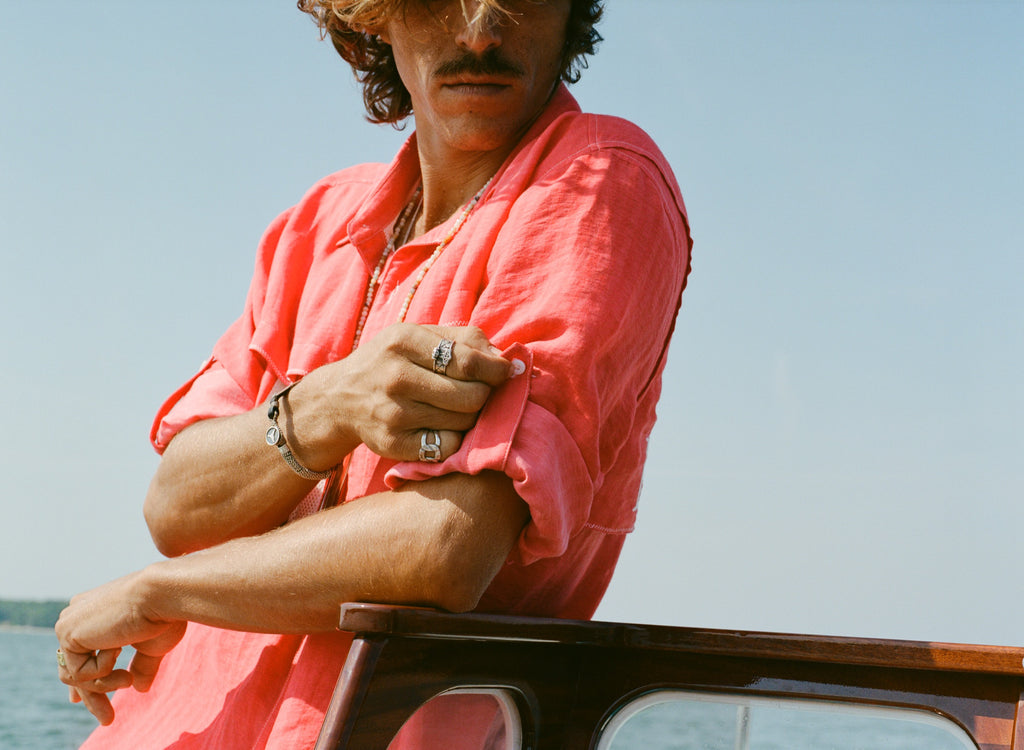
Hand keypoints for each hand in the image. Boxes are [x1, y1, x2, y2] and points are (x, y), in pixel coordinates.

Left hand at [56, 572, 186, 724]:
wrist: (162, 594)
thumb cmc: (164, 614)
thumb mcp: (152, 646)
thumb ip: (140, 666)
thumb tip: (139, 688)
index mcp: (93, 613)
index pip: (77, 653)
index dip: (78, 678)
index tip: (78, 701)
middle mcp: (76, 616)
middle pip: (74, 669)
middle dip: (92, 696)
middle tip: (107, 719)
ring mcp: (69, 624)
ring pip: (76, 675)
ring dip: (104, 686)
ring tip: (128, 682)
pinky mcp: (68, 634)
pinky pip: (81, 673)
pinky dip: (105, 671)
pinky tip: (119, 649)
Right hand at [289, 324, 511, 465]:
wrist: (339, 398)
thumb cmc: (391, 361)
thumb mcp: (418, 336)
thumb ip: (464, 340)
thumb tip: (508, 362)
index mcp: (404, 341)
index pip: (469, 361)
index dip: (497, 370)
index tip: (507, 373)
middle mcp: (396, 376)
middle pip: (471, 395)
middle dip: (486, 395)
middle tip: (482, 392)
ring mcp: (393, 413)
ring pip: (464, 421)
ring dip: (473, 417)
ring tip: (461, 408)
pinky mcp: (392, 444)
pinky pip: (447, 446)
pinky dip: (456, 439)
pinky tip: (446, 427)